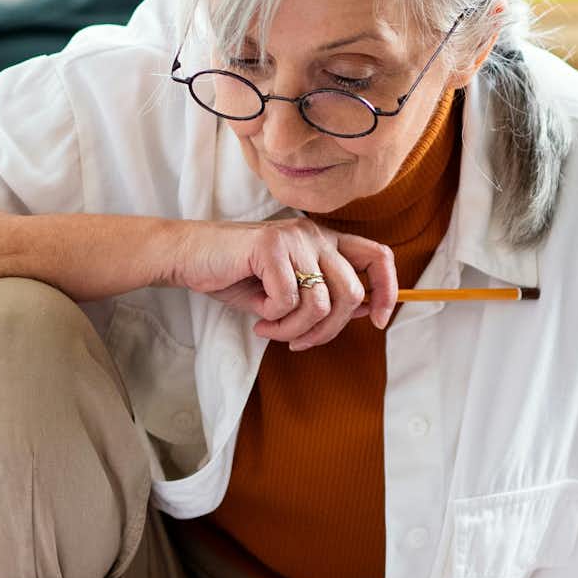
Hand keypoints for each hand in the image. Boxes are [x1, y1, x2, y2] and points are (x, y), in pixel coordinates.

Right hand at [165, 215, 398, 349]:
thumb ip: (323, 296)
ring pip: (321, 302)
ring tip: (271, 330)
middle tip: (297, 342)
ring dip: (295, 329)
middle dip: (327, 330)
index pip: (378, 256)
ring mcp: (295, 237)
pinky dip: (274, 318)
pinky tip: (258, 315)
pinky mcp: (271, 246)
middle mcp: (315, 234)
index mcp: (324, 241)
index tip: (376, 322)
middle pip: (352, 293)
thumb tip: (361, 312)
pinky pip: (289, 299)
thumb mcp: (287, 291)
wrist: (190, 258)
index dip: (387, 291)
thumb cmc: (236, 276)